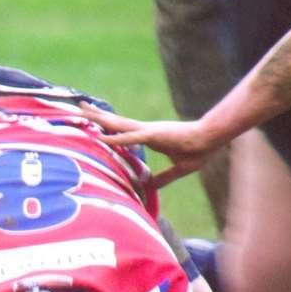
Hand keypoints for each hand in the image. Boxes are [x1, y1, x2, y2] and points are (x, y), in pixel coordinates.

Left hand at [81, 104, 217, 188]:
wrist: (212, 140)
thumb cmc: (198, 150)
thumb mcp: (178, 168)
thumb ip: (164, 177)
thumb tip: (151, 185)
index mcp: (149, 136)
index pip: (123, 130)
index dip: (107, 126)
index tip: (93, 123)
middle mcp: (144, 130)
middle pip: (115, 122)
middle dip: (96, 115)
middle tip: (78, 106)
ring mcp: (148, 131)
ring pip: (117, 124)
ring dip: (99, 119)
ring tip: (81, 110)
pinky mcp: (154, 135)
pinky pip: (130, 137)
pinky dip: (115, 138)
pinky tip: (100, 136)